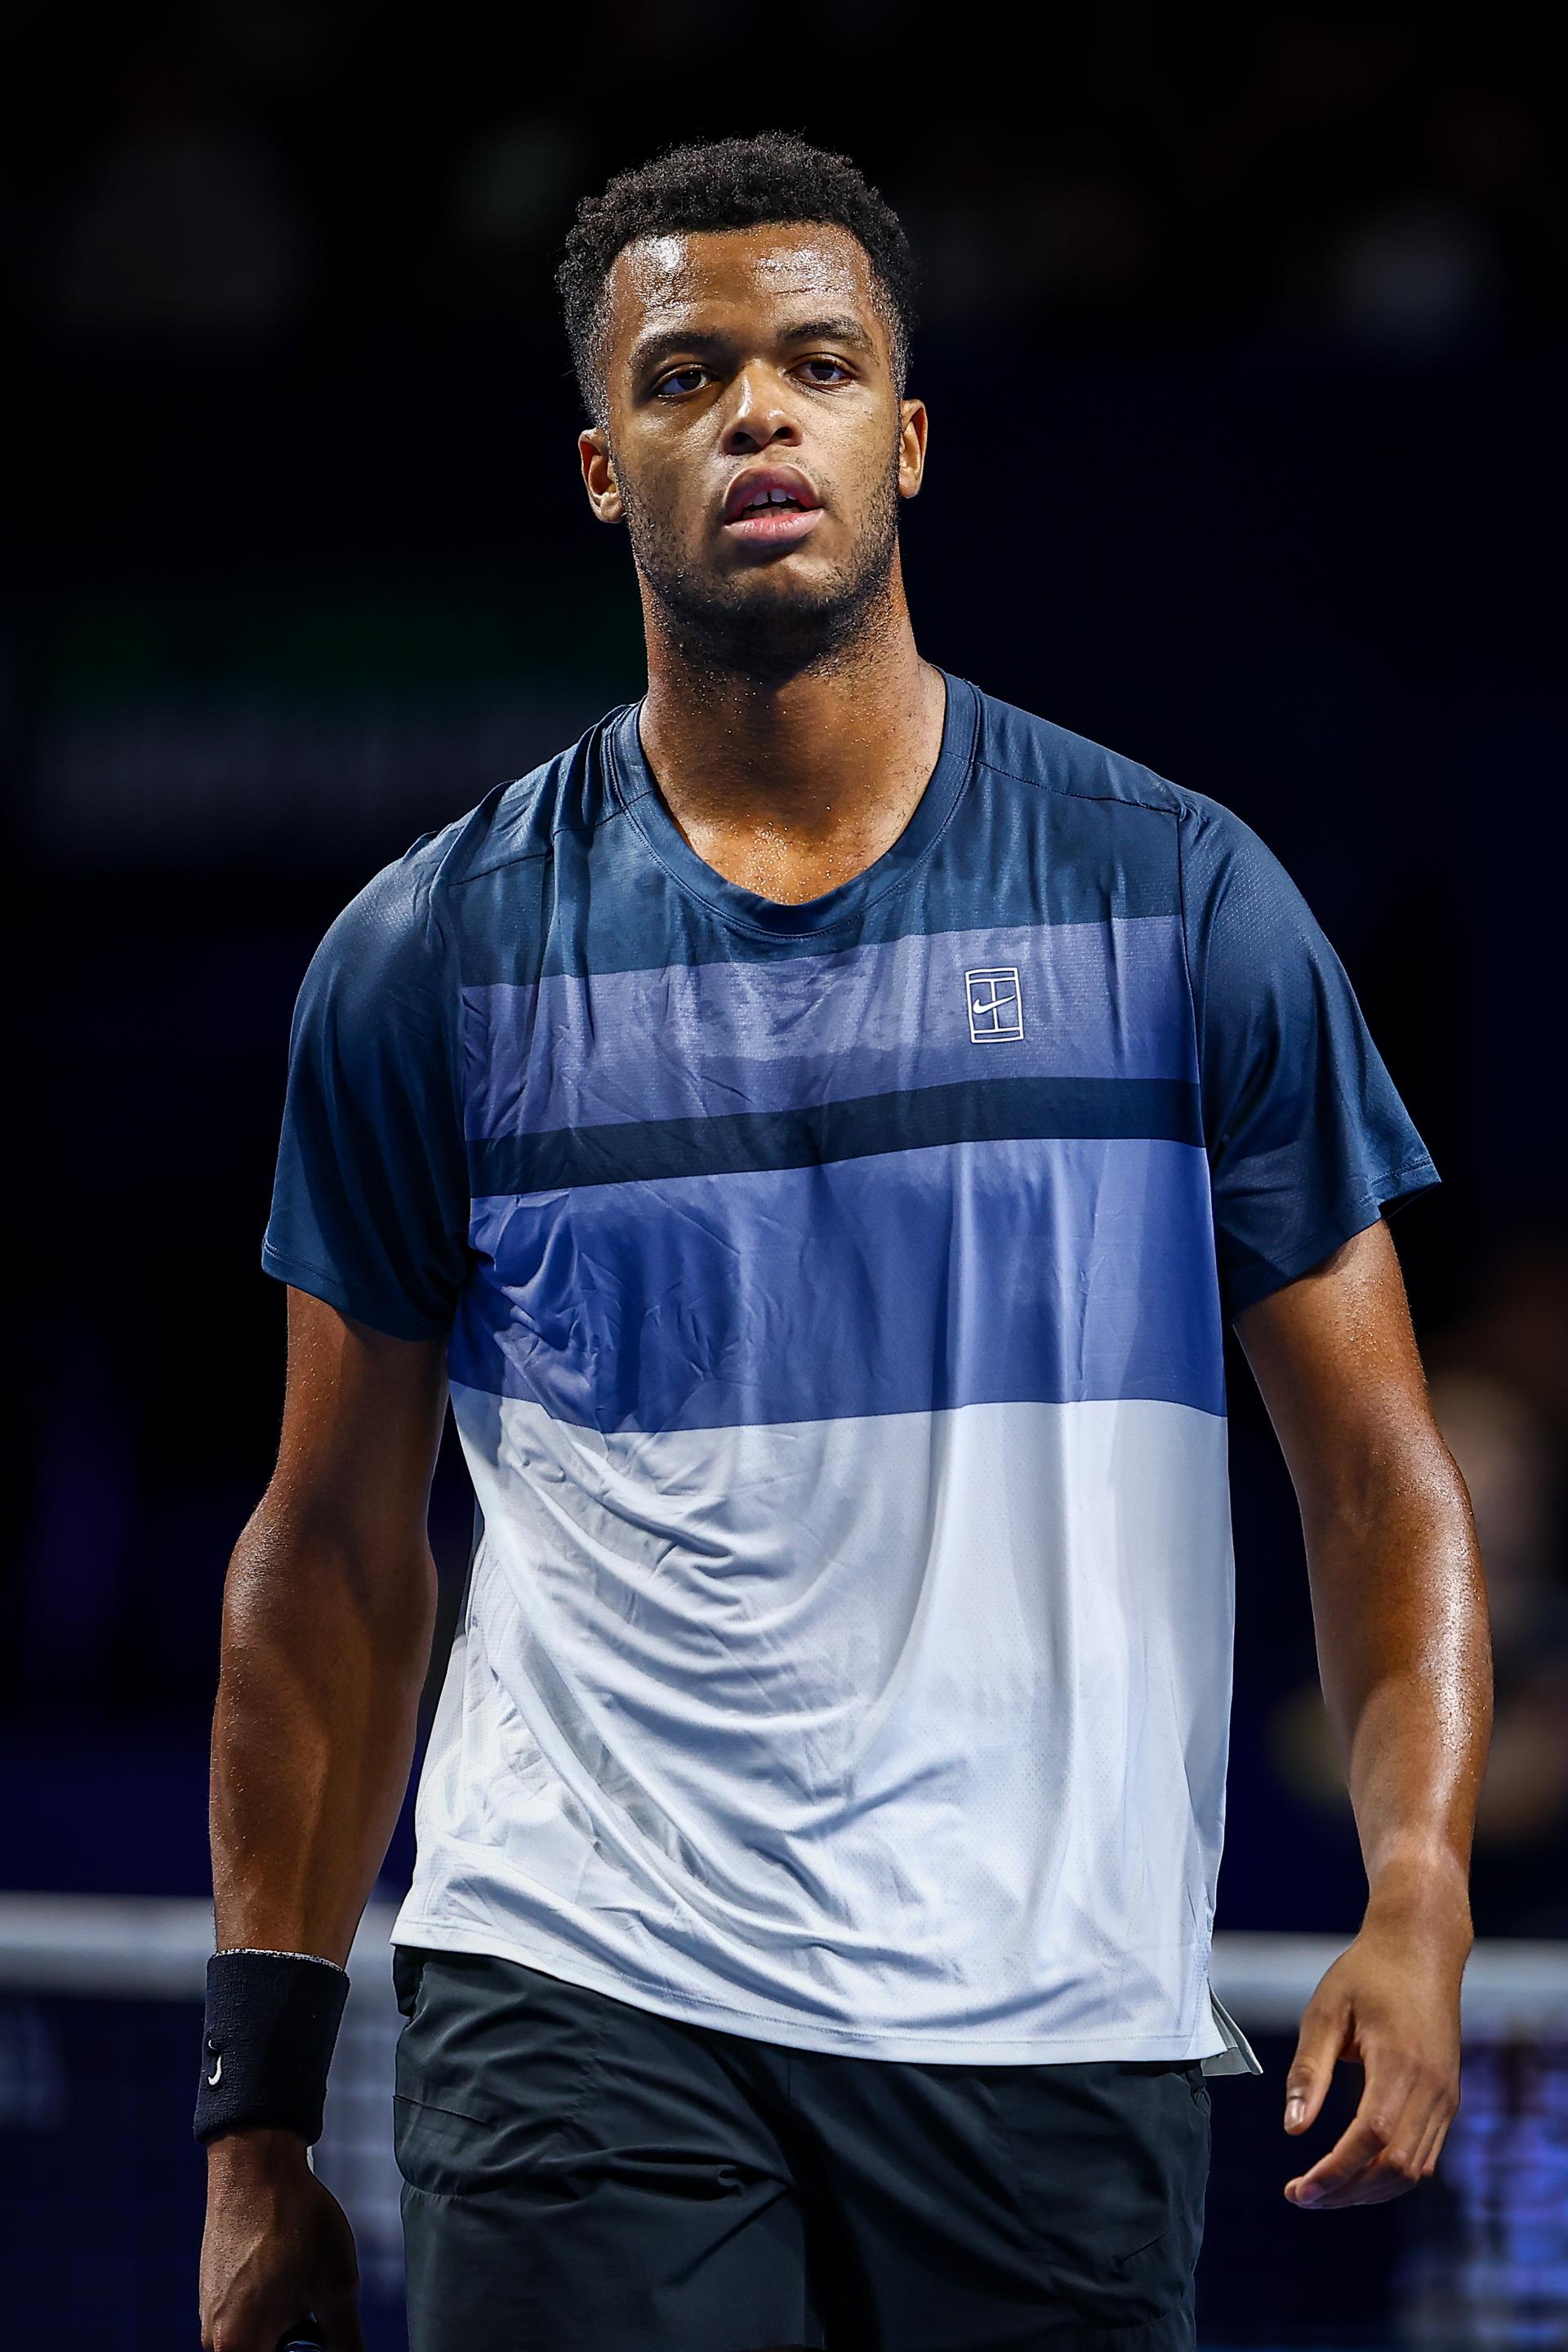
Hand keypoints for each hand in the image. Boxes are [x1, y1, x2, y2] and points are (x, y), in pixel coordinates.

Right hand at [200, 2127, 364, 2350]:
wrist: (255, 2167)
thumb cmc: (295, 2222)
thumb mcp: (337, 2286)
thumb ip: (346, 2340)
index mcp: (238, 2346)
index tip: (321, 2335)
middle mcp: (213, 2338)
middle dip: (294, 2343)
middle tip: (314, 2311)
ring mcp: (209, 2313)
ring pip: (255, 2336)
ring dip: (282, 2323)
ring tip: (301, 2282)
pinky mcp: (211, 2290)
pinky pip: (243, 2316)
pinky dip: (268, 2305)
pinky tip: (284, 2269)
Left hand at [1282, 1899, 1467, 2210]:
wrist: (1422, 1947)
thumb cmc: (1366, 1973)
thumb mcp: (1326, 2010)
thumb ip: (1309, 2070)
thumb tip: (1292, 2128)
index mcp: (1400, 2063)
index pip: (1370, 2138)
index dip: (1334, 2172)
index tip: (1297, 2189)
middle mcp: (1432, 2088)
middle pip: (1395, 2167)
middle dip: (1346, 2191)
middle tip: (1300, 2196)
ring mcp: (1446, 2096)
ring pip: (1413, 2170)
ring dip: (1368, 2190)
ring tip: (1322, 2191)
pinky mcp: (1448, 2098)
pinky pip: (1424, 2155)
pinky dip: (1390, 2175)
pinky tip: (1354, 2172)